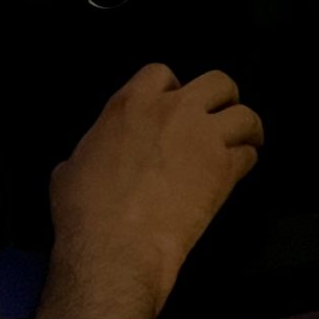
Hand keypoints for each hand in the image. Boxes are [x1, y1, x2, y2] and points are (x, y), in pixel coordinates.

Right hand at [42, 64, 263, 318]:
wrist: (116, 245)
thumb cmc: (86, 211)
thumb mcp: (69, 170)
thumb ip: (88, 154)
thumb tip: (80, 166)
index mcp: (131, 104)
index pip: (161, 74)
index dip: (172, 89)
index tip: (174, 105)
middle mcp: (172, 111)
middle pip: (218, 82)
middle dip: (223, 98)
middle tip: (219, 117)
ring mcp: (203, 137)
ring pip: (245, 115)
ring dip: (246, 128)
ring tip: (245, 142)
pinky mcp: (224, 169)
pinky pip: (249, 155)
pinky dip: (246, 162)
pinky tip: (237, 173)